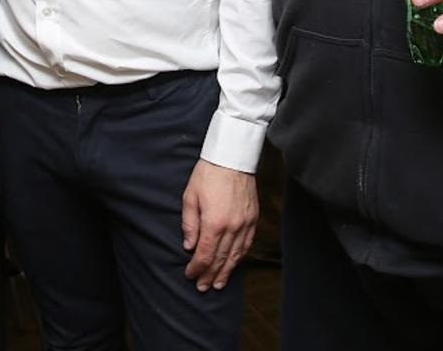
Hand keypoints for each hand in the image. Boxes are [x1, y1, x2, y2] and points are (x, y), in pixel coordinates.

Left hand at [181, 159, 257, 291]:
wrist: (232, 157)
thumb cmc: (208, 173)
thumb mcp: (190, 196)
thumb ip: (189, 223)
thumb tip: (189, 246)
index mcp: (214, 222)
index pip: (204, 254)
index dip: (196, 268)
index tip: (190, 275)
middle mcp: (231, 227)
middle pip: (220, 258)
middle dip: (210, 275)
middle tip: (203, 287)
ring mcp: (244, 223)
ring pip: (236, 255)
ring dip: (226, 271)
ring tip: (219, 284)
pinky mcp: (253, 218)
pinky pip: (247, 244)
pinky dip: (240, 257)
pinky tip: (234, 263)